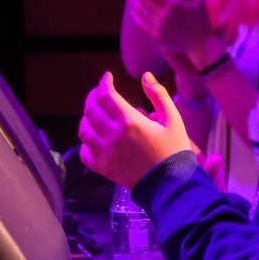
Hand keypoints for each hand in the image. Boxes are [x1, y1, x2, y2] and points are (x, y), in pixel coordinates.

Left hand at [78, 71, 194, 188]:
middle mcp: (112, 136)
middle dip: (93, 97)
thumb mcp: (173, 119)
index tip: (107, 77)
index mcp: (129, 121)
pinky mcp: (103, 168)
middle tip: (99, 93)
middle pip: (91, 110)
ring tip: (95, 114)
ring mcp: (105, 153)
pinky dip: (86, 144)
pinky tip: (95, 139)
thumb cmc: (174, 150)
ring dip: (87, 119)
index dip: (105, 82)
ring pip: (84, 130)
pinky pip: (85, 153)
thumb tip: (145, 76)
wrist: (171, 184)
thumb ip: (158, 95)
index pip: (107, 95)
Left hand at [124, 0, 217, 63]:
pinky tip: (132, 10)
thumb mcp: (199, 0)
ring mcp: (159, 27)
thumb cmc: (202, 21)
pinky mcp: (157, 37)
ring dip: (132, 0)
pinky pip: (142, 25)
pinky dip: (136, 17)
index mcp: (174, 4)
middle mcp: (163, 15)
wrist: (201, 46)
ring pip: (141, 11)